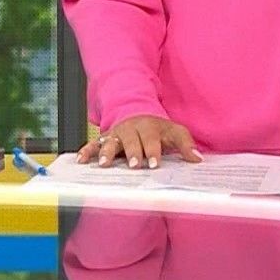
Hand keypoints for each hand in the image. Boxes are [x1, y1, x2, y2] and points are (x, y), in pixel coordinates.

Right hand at [77, 114, 201, 168]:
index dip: (153, 151)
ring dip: (107, 152)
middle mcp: (130, 129)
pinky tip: (82, 160)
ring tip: (105, 164)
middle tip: (135, 165)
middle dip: (132, 152)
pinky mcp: (105, 139)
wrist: (137, 113)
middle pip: (130, 140)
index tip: (155, 163)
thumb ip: (186, 144)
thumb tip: (197, 159)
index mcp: (148, 127)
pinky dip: (87, 151)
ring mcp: (116, 134)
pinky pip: (93, 144)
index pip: (151, 139)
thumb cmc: (157, 128)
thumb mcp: (174, 131)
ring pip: (110, 141)